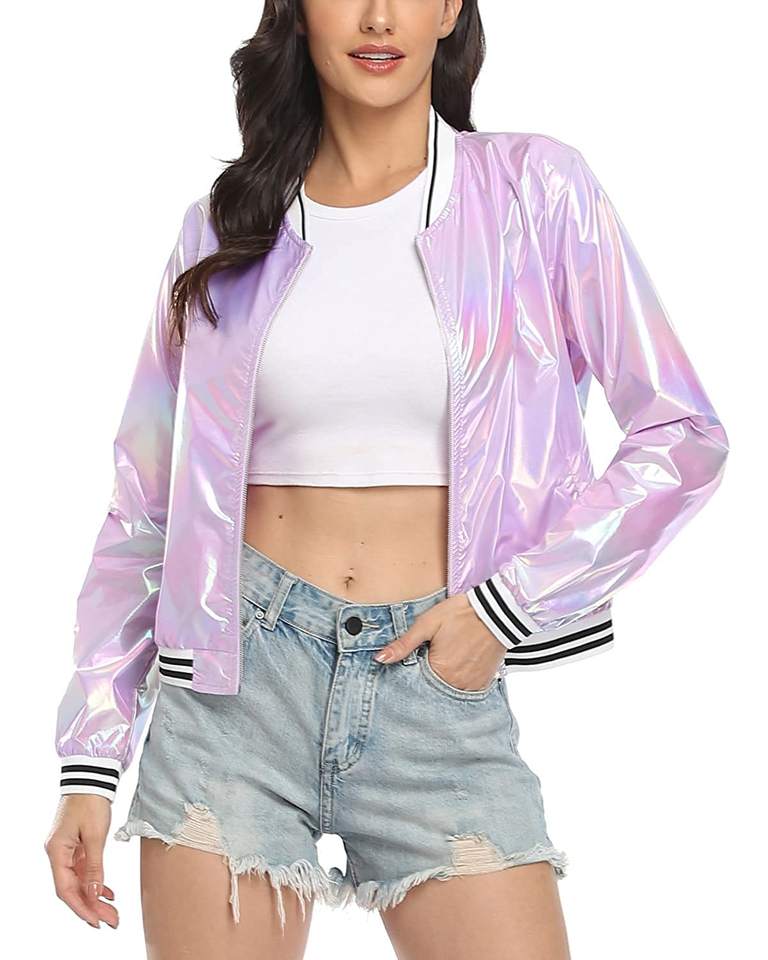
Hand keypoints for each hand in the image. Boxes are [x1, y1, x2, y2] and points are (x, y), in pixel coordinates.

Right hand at [44, 795, 119, 929]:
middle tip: (111, 921)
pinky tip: (106, 892)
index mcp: (56, 852)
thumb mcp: (95, 835)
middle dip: (91, 906)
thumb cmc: (91, 800)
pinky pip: (83, 869)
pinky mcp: (76, 844)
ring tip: (112, 911)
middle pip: (72, 888)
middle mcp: (58, 853)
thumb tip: (94, 893)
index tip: (97, 922)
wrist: (92, 776)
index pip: (66, 889)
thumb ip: (94, 866)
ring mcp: (66, 849)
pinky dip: (95, 881)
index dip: (82, 907)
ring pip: (79, 880)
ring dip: (94, 896)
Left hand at [373, 593, 505, 691]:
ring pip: (449, 691)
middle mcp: (456, 684)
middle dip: (427, 679)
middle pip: (433, 690)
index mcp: (439, 671)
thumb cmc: (460, 614)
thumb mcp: (427, 624)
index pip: (416, 684)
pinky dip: (459, 681)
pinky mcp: (484, 683)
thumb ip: (404, 644)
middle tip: (433, 657)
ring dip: (443, 681)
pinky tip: (458, 664)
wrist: (497, 611)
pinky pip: (466, 690)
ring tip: (447, 659)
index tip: (415, 661)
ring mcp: (472, 686)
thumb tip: (380, 658)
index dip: (411, 674)